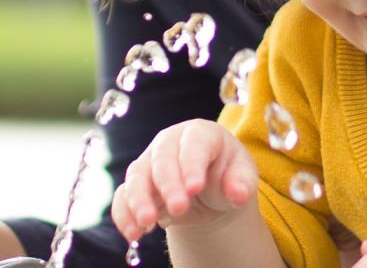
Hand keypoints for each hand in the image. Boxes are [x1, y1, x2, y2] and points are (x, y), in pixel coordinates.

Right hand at [111, 119, 258, 242]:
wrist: (211, 190)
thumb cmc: (228, 175)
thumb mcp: (242, 176)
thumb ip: (242, 183)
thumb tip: (238, 194)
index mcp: (200, 134)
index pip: (194, 144)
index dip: (192, 164)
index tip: (195, 188)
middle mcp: (169, 143)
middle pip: (162, 158)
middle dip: (168, 184)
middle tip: (179, 208)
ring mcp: (149, 162)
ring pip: (137, 176)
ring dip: (139, 200)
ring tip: (147, 222)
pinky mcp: (136, 185)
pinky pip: (123, 196)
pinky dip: (124, 214)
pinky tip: (133, 232)